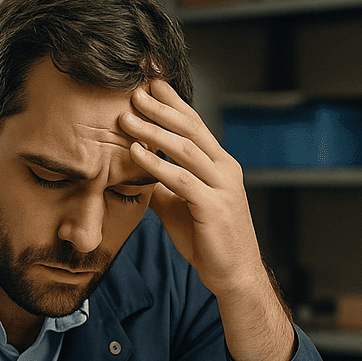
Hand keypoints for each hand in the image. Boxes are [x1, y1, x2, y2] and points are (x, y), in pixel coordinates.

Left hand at [119, 79, 294, 360]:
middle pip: (192, 129)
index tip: (151, 85)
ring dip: (154, 132)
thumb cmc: (209, 242)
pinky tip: (136, 153)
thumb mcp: (180, 208)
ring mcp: (222, 187)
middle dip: (162, 108)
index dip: (174, 104)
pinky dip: (157, 165)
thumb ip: (163, 188)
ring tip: (127, 118)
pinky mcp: (214, 207)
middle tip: (135, 92)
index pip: (196, 125)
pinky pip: (182, 180)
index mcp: (220, 166)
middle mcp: (225, 170)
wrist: (234, 275)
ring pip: (186, 150)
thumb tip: (138, 173)